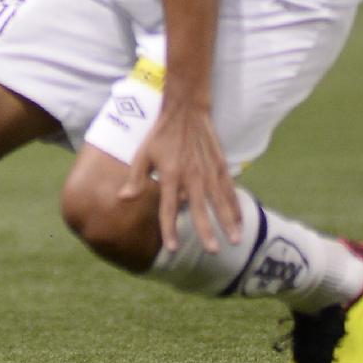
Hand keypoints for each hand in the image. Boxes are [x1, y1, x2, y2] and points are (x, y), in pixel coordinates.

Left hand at [119, 97, 240, 253]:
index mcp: (170, 175)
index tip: (172, 248)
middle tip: (212, 251)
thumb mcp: (143, 154)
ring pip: (220, 202)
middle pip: (200, 209)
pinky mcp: (221, 166)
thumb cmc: (161, 135)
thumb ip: (135, 178)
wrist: (185, 111)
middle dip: (206, 231)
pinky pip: (230, 191)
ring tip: (234, 241)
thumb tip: (122, 199)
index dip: (170, 228)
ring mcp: (209, 171)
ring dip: (228, 222)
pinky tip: (240, 222)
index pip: (168, 207)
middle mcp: (191, 176)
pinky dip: (236, 207)